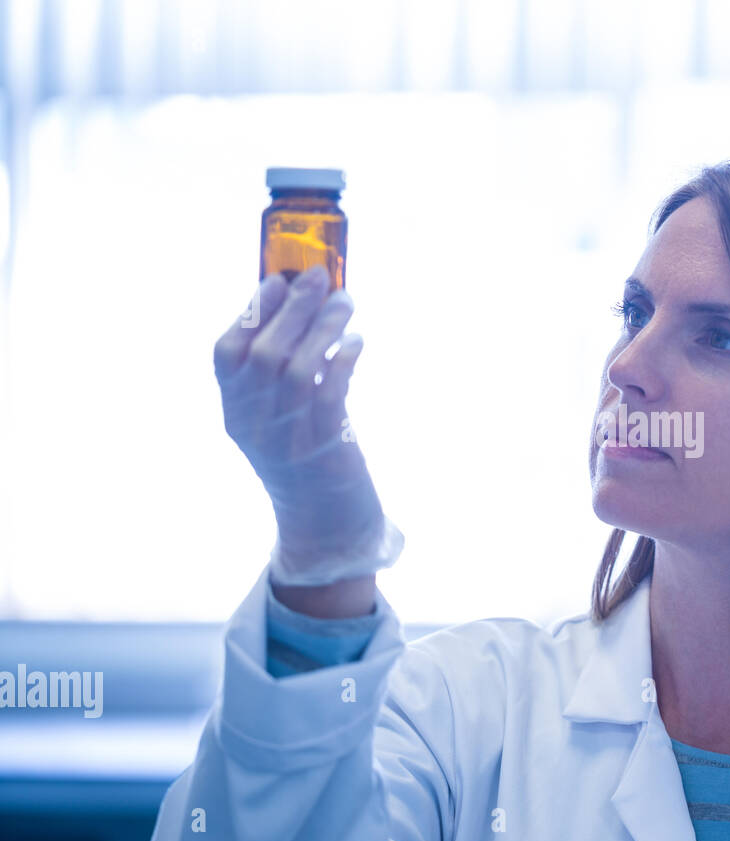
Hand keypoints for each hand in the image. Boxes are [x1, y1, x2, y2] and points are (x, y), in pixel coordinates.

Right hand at [214, 265, 401, 585]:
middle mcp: (254, 426)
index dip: (251, 311)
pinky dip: (343, 360)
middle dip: (293, 308)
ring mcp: (287, 439)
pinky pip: (331, 393)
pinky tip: (356, 342)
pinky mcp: (325, 448)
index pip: (226, 354)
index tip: (276, 280)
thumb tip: (304, 307)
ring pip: (298, 368)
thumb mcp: (280, 419)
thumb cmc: (308, 460)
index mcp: (236, 414)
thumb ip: (281, 374)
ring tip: (346, 303)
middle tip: (319, 277)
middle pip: (264, 353)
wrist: (328, 528)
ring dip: (324, 327)